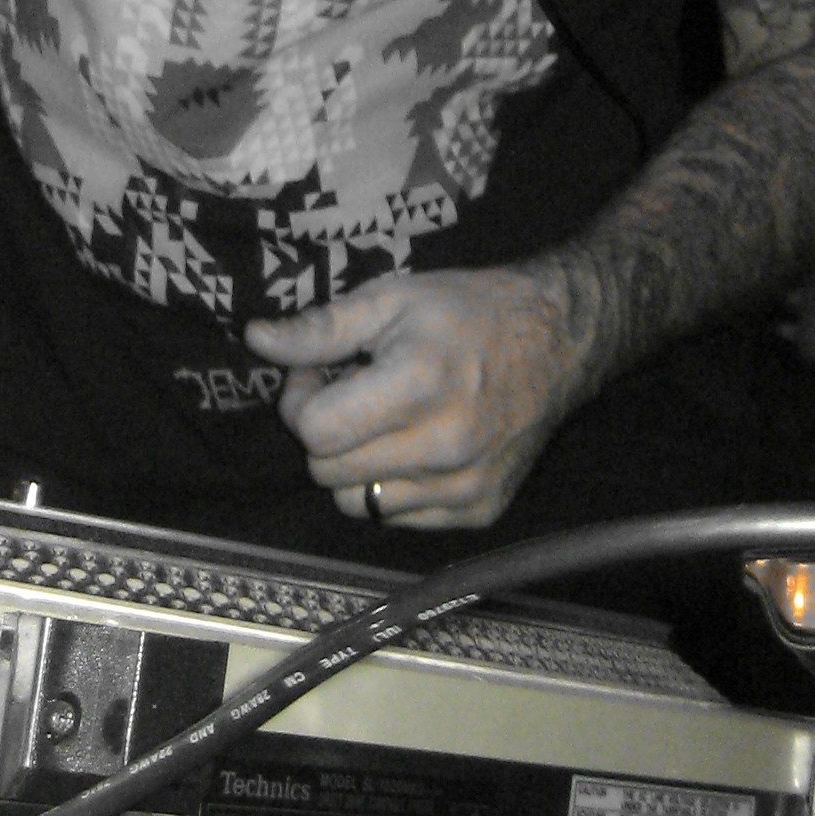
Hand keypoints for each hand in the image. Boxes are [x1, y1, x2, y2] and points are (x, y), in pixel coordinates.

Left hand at [242, 262, 596, 529]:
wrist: (557, 342)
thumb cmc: (467, 312)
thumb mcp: (390, 298)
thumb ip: (320, 328)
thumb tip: (257, 341)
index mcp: (419, 385)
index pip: (314, 430)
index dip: (301, 399)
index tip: (321, 373)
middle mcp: (444, 447)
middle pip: (327, 471)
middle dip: (324, 431)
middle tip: (351, 392)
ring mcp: (465, 486)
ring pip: (357, 504)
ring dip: (355, 464)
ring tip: (384, 419)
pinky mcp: (479, 510)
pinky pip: (399, 516)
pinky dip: (393, 484)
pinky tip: (415, 442)